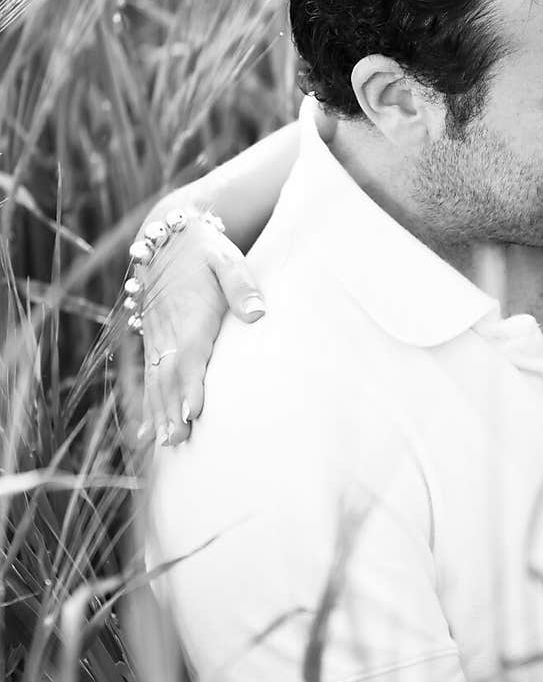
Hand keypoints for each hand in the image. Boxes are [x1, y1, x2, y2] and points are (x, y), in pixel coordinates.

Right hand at [135, 215, 265, 445]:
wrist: (167, 237)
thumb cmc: (205, 251)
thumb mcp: (227, 258)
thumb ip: (241, 285)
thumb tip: (257, 313)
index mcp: (191, 314)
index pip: (189, 353)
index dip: (190, 383)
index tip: (193, 411)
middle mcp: (170, 330)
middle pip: (169, 375)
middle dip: (172, 409)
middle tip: (178, 441)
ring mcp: (158, 338)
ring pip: (157, 380)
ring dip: (160, 413)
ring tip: (165, 444)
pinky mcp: (154, 343)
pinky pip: (149, 378)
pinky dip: (148, 405)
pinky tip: (147, 434)